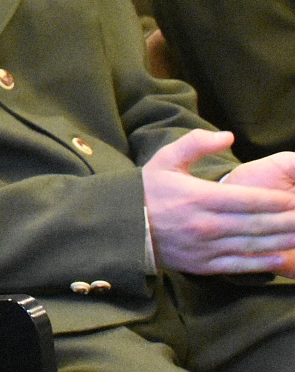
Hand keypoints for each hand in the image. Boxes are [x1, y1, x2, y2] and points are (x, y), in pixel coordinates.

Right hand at [143, 130, 294, 274]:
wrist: (123, 227)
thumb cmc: (147, 191)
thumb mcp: (165, 160)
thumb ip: (196, 144)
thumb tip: (228, 136)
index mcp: (198, 198)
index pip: (247, 200)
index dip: (274, 200)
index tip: (292, 198)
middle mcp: (206, 225)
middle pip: (257, 224)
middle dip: (286, 220)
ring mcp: (206, 247)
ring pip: (254, 245)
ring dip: (281, 240)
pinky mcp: (205, 265)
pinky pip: (241, 265)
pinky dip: (264, 262)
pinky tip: (281, 256)